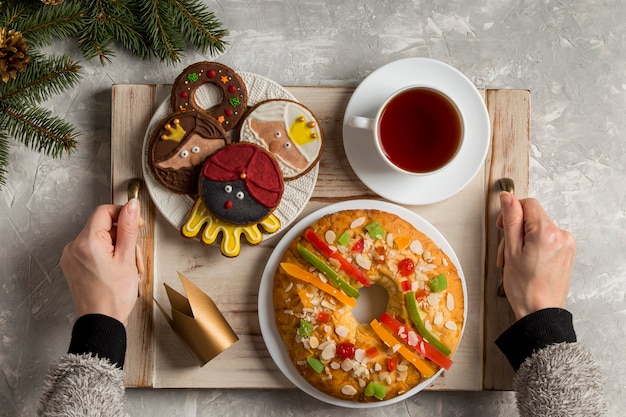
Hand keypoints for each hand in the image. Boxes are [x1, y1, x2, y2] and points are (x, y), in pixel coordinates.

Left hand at [60, 200, 141, 324]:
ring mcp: (71, 257)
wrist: (101, 322)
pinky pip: (92, 251)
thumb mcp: (127, 258)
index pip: (104, 211)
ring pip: (99, 239)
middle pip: (102, 226)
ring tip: (127, 267)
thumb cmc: (114, 296)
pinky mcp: (73, 266)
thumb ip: (128, 228)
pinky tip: (116, 270)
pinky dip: (106, 255)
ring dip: (116, 247)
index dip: (124, 214)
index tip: (137, 224)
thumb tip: (131, 206)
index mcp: (86, 242)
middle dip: (122, 236)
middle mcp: (74, 247)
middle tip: (133, 254)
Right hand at [497, 192, 575, 318]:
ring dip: (524, 239)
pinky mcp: (567, 252)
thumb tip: (507, 198)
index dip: (512, 211)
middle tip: (507, 249)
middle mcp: (562, 235)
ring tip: (515, 259)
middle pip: (533, 217)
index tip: (503, 226)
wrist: (540, 312)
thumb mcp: (511, 250)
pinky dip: (534, 245)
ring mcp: (567, 244)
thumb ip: (511, 220)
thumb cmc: (525, 288)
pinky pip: (547, 239)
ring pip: (539, 228)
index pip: (528, 204)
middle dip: (516, 229)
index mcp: (547, 232)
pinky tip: (527, 261)